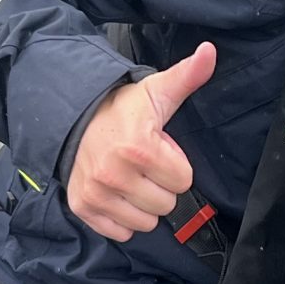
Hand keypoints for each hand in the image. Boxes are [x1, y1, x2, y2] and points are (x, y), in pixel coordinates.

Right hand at [66, 42, 214, 242]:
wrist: (74, 118)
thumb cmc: (123, 109)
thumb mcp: (157, 91)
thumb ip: (187, 76)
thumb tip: (210, 51)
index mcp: (139, 148)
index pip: (183, 180)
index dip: (175, 164)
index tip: (158, 149)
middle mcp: (114, 174)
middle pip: (166, 204)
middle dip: (161, 186)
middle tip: (144, 165)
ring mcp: (96, 193)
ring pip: (146, 222)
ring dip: (143, 204)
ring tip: (131, 178)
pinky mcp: (82, 207)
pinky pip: (121, 232)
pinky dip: (122, 218)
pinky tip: (117, 194)